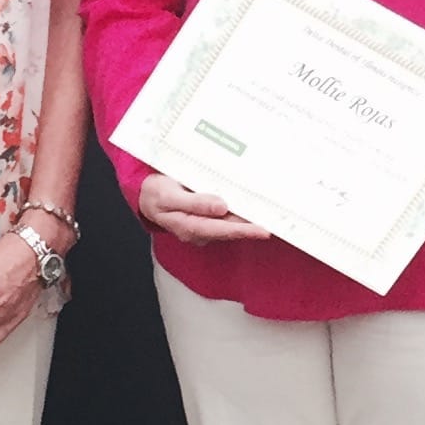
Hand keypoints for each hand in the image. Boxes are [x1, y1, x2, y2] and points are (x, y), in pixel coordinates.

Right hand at [138, 172, 272, 244]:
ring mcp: (204, 226)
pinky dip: (241, 216)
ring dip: (250, 223)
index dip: (243, 230)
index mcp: (189, 226)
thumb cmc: (156, 193)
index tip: (262, 230)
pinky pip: (227, 220)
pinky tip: (255, 211)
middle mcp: (199, 231)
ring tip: (273, 219)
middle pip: (230, 231)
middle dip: (253, 229)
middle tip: (278, 226)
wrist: (146, 195)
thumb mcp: (169, 196)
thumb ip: (194, 203)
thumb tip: (221, 208)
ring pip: (231, 226)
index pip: (221, 229)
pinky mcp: (207, 220)